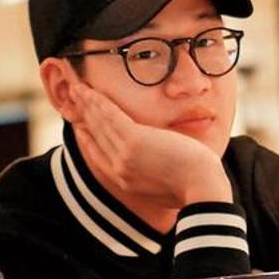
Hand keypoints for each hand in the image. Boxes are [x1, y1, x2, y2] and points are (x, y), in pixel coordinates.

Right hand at [64, 80, 231, 208]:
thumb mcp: (168, 188)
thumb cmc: (195, 188)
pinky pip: (109, 116)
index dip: (88, 139)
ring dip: (86, 104)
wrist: (203, 189)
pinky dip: (98, 103)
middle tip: (74, 100)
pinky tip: (90, 91)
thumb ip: (156, 176)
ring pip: (99, 124)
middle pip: (95, 138)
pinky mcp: (134, 141)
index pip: (98, 157)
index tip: (81, 126)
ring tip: (77, 89)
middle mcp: (119, 170)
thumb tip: (162, 168)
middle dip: (82, 117)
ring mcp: (124, 156)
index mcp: (126, 182)